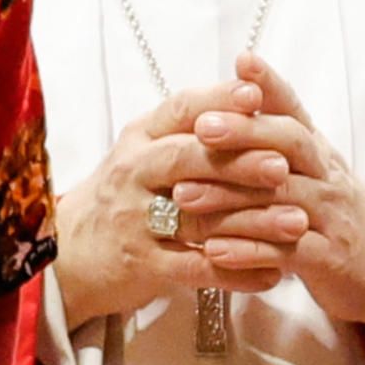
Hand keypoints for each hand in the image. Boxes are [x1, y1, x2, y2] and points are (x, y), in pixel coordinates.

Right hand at [54, 79, 304, 328]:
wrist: (67, 251)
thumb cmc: (122, 197)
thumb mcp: (143, 154)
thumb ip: (188, 130)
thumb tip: (253, 91)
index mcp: (138, 140)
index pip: (178, 111)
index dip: (217, 101)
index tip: (257, 96)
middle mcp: (132, 173)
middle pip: (185, 159)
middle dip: (237, 161)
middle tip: (282, 165)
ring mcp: (134, 219)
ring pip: (198, 217)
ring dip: (251, 221)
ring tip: (297, 224)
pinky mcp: (141, 264)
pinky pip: (196, 268)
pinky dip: (237, 272)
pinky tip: (274, 273)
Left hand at [175, 55, 364, 334]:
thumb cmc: (327, 205)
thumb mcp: (307, 163)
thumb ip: (273, 125)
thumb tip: (239, 65)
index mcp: (313, 149)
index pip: (294, 109)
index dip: (271, 84)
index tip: (244, 61)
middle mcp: (325, 176)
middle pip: (291, 144)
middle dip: (246, 132)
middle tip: (201, 128)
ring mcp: (330, 217)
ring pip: (281, 198)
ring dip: (229, 196)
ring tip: (182, 195)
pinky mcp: (329, 259)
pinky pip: (287, 252)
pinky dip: (249, 250)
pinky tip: (213, 249)